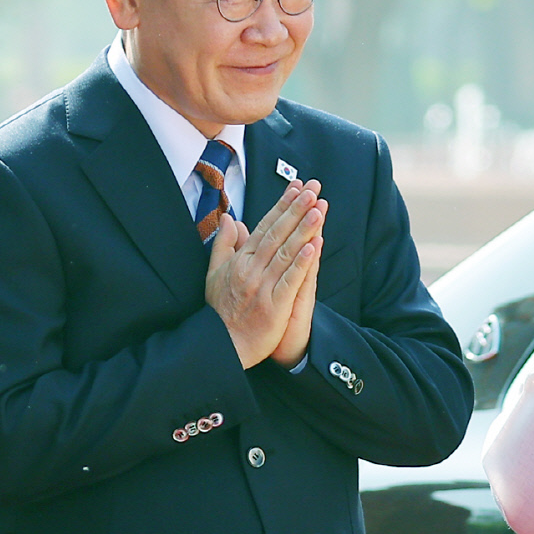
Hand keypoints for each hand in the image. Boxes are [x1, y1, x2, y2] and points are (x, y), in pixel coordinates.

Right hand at [206, 180, 326, 368]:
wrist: (221, 346)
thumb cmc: (220, 310)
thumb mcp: (214, 273)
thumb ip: (224, 244)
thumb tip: (230, 219)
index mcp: (241, 260)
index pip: (265, 227)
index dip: (282, 206)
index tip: (296, 187)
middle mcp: (252, 269)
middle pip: (278, 234)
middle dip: (296, 209)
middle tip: (313, 188)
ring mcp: (263, 287)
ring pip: (287, 252)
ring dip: (304, 229)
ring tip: (319, 209)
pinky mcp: (274, 305)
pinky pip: (290, 280)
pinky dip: (302, 263)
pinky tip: (314, 246)